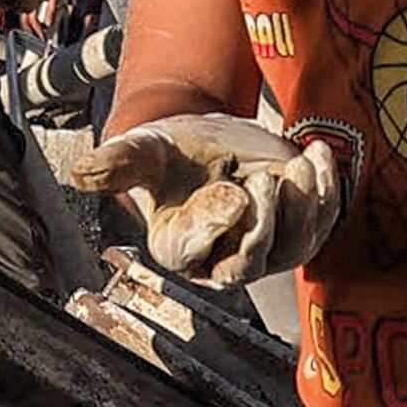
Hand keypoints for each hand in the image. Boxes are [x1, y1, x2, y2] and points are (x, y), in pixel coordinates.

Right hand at [66, 114, 347, 285]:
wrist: (208, 142)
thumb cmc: (171, 154)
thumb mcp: (143, 152)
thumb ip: (116, 165)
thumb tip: (78, 174)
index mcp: (179, 248)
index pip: (201, 250)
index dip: (219, 223)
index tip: (232, 189)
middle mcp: (224, 260)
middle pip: (251, 263)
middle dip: (264, 224)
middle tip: (263, 181)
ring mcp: (267, 250)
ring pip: (295, 246)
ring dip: (304, 207)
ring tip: (298, 162)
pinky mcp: (300, 230)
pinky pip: (324, 224)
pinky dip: (329, 192)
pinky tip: (318, 153)